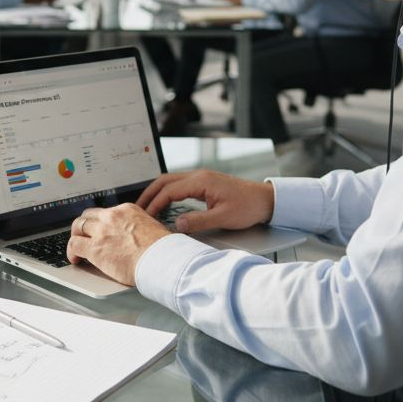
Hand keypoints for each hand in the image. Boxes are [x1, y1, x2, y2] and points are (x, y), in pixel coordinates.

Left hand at [66, 204, 171, 285]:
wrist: (161, 260)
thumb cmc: (163, 249)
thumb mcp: (154, 228)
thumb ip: (141, 228)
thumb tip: (140, 236)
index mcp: (127, 210)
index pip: (106, 212)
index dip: (100, 222)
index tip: (100, 229)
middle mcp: (112, 217)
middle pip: (88, 216)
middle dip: (84, 226)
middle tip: (84, 235)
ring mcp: (101, 232)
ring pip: (78, 227)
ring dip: (76, 236)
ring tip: (76, 247)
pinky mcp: (94, 249)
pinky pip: (74, 245)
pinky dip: (71, 252)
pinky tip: (75, 259)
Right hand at [136, 170, 273, 233]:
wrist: (265, 200)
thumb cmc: (248, 207)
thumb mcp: (223, 218)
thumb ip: (198, 221)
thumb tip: (177, 225)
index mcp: (201, 181)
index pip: (169, 191)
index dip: (155, 204)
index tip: (146, 217)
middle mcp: (199, 176)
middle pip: (165, 181)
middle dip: (149, 194)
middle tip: (137, 209)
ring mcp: (201, 178)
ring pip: (171, 181)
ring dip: (157, 193)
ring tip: (147, 208)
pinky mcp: (205, 183)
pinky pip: (180, 185)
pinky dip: (168, 193)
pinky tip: (165, 204)